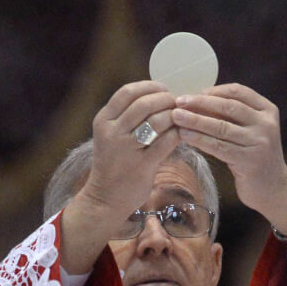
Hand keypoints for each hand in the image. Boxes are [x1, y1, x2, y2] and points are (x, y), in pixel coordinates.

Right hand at [58, 81, 180, 272]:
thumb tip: (158, 94)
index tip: (164, 89)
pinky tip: (183, 133)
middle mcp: (112, 132)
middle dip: (166, 100)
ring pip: (157, 121)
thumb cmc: (113, 163)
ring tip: (181, 118)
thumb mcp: (111, 135)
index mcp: (103, 120)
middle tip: (177, 104)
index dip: (150, 86)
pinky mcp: (142, 166)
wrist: (105, 199)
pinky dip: (178, 134)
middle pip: (145, 103)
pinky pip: (167, 142)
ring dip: (174, 116)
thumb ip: (127, 116)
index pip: (128, 92)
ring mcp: (126, 150)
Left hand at [171, 84, 286, 232]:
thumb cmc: (255, 157)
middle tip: (178, 102)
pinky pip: (218, 147)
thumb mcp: (250, 131)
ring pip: (221, 127)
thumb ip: (232, 116)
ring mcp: (259, 142)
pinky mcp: (249, 161)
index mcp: (267, 110)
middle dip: (200, 103)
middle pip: (228, 107)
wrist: (274, 189)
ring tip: (176, 117)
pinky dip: (199, 139)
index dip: (213, 91)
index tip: (192, 94)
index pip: (237, 92)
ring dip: (195, 120)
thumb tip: (196, 101)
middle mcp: (266, 124)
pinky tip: (184, 136)